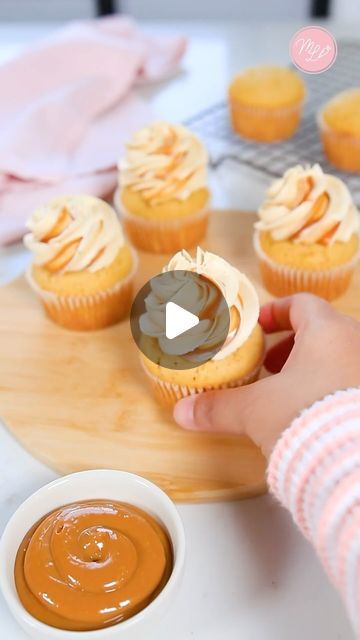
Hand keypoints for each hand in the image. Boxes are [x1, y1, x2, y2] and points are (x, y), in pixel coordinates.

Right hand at [173, 294, 359, 458]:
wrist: (350, 464)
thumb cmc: (307, 419)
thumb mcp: (254, 410)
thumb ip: (218, 406)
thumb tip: (184, 411)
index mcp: (327, 332)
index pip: (303, 303)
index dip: (276, 312)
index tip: (258, 327)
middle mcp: (355, 346)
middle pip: (322, 330)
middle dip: (291, 346)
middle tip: (268, 365)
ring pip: (338, 357)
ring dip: (311, 368)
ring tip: (287, 391)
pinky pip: (349, 383)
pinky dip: (329, 389)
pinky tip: (311, 414)